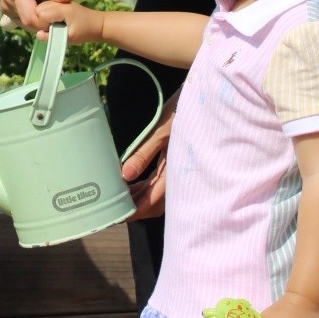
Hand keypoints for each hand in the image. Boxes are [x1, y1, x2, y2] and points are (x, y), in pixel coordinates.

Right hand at [1, 0, 70, 30]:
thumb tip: (63, 0)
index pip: (30, 18)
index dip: (49, 22)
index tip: (64, 16)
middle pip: (28, 23)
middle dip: (47, 20)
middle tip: (61, 6)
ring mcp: (6, 1)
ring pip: (26, 22)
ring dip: (42, 17)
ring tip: (54, 0)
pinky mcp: (8, 2)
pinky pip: (23, 17)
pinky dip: (36, 13)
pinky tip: (46, 1)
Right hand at [34, 0, 105, 44]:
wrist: (97, 23)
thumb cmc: (86, 30)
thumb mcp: (71, 37)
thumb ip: (53, 37)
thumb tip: (38, 35)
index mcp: (60, 7)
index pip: (39, 14)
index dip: (42, 25)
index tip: (52, 31)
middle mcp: (55, 0)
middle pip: (36, 9)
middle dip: (40, 21)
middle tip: (52, 29)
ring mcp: (55, 0)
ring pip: (38, 8)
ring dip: (42, 19)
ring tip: (54, 25)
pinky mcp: (55, 2)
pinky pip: (42, 8)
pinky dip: (45, 16)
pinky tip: (53, 22)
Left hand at [119, 100, 174, 218]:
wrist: (204, 102)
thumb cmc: (182, 113)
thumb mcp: (161, 131)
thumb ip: (143, 153)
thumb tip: (125, 175)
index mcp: (176, 171)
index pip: (153, 201)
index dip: (136, 210)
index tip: (118, 216)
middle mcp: (179, 176)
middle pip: (156, 203)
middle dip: (136, 209)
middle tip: (114, 209)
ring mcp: (178, 171)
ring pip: (158, 195)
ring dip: (140, 198)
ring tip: (119, 197)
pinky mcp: (175, 164)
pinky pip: (160, 184)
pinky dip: (146, 188)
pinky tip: (132, 184)